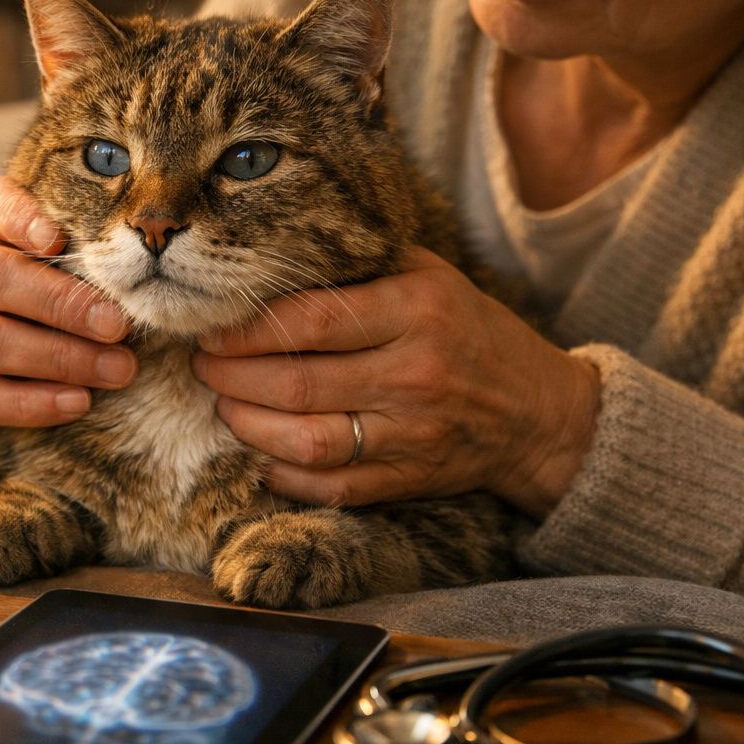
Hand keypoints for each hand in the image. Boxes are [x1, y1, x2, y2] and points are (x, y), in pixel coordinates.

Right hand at [0, 175, 134, 441]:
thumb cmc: (33, 291)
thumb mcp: (51, 260)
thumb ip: (84, 251)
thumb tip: (149, 266)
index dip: (23, 220)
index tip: (61, 241)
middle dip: (62, 305)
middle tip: (119, 327)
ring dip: (59, 359)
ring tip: (116, 371)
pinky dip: (33, 403)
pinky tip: (78, 402)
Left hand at [191, 248, 600, 517]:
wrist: (539, 413)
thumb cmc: (467, 331)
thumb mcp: (428, 278)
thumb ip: (359, 267)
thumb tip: (268, 257)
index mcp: (417, 311)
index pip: (312, 320)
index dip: (248, 329)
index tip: (211, 330)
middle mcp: (414, 373)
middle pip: (297, 382)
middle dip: (232, 376)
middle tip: (203, 367)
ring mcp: (411, 434)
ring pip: (307, 441)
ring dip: (248, 427)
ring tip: (224, 406)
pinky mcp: (408, 479)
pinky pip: (331, 487)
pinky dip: (284, 476)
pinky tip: (259, 454)